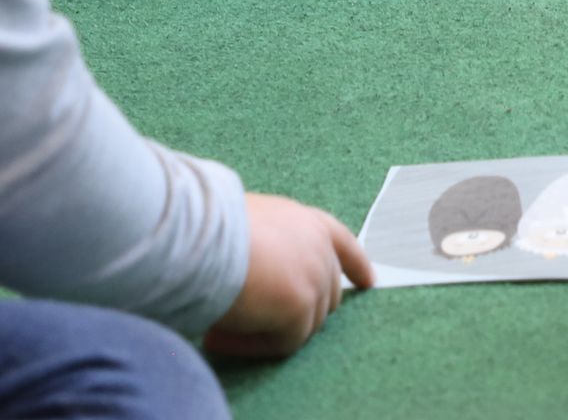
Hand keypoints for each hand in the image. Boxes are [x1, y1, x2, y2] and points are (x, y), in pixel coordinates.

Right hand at [204, 193, 375, 360]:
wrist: (199, 235)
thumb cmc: (207, 226)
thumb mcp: (247, 223)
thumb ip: (269, 244)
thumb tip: (256, 271)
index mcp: (306, 221)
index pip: (343, 242)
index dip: (356, 264)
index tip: (368, 281)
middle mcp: (318, 247)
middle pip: (327, 294)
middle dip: (298, 313)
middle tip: (255, 322)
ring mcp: (315, 277)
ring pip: (305, 324)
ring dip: (262, 332)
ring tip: (216, 328)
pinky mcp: (302, 306)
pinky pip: (284, 343)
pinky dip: (250, 346)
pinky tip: (216, 338)